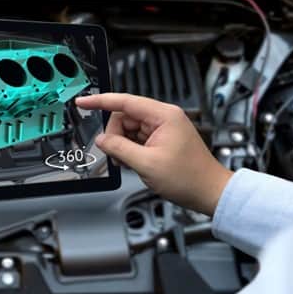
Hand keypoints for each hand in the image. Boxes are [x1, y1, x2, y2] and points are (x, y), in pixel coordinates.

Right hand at [76, 93, 231, 214]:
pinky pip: (137, 139)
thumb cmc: (189, 178)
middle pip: (125, 117)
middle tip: (116, 155)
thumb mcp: (146, 164)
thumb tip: (102, 139)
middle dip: (115, 135)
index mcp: (163, 115)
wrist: (209, 192)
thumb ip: (119, 148)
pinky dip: (131, 150)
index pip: (124, 101)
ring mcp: (164, 128)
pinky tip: (134, 163)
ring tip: (129, 163)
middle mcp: (164, 118)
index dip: (100, 101)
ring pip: (129, 129)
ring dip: (123, 145)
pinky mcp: (163, 139)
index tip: (83, 102)